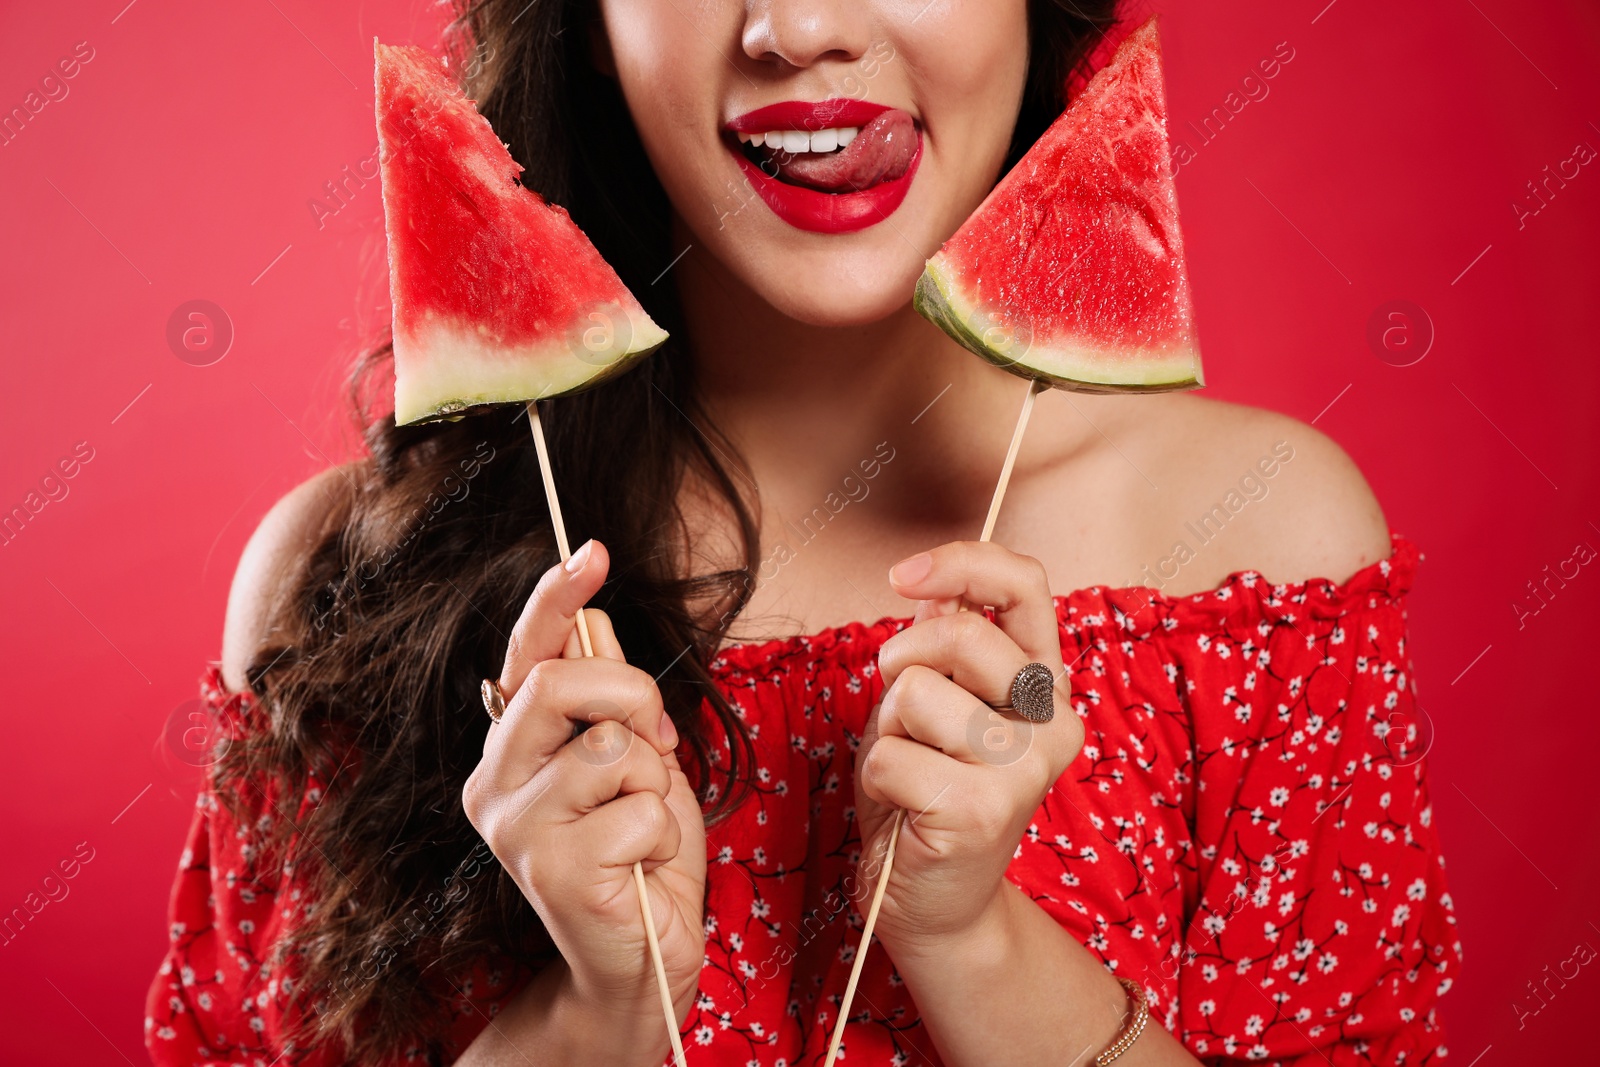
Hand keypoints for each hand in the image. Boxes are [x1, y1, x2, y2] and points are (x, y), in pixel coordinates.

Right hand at [462, 540, 706, 1028]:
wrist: (641, 960)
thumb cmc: (642, 857)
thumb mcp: (638, 763)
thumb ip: (611, 702)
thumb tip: (595, 619)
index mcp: (516, 746)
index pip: (530, 653)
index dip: (557, 597)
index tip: (592, 550)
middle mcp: (497, 779)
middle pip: (561, 681)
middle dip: (633, 696)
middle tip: (657, 743)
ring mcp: (516, 828)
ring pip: (610, 747)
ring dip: (654, 782)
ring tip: (642, 827)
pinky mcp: (551, 871)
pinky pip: (638, 810)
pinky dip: (662, 835)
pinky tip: (640, 869)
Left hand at [852, 541, 1082, 953]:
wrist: (934, 903)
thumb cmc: (923, 792)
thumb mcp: (928, 703)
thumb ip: (939, 646)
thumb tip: (929, 586)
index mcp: (1044, 681)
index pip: (1025, 585)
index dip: (962, 562)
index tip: (903, 577)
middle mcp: (1053, 719)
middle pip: (960, 633)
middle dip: (902, 660)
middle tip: (902, 713)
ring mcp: (1026, 767)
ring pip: (914, 693)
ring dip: (889, 730)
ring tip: (912, 770)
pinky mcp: (984, 810)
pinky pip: (889, 754)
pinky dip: (877, 778)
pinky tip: (907, 808)